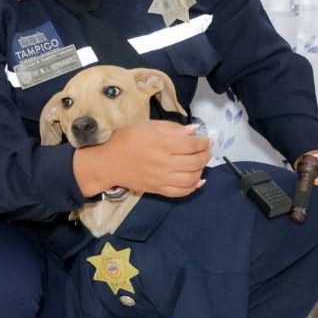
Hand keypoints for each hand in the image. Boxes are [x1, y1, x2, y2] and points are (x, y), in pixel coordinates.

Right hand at [74, 122, 209, 197]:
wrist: (109, 161)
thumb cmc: (128, 138)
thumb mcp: (149, 126)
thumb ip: (173, 128)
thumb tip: (194, 131)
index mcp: (162, 144)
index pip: (192, 145)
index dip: (204, 142)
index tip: (208, 139)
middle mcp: (164, 163)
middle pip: (195, 162)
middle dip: (205, 155)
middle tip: (207, 150)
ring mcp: (162, 179)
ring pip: (191, 178)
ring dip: (201, 170)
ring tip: (201, 163)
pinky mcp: (158, 190)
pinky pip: (181, 192)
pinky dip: (193, 187)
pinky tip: (198, 180)